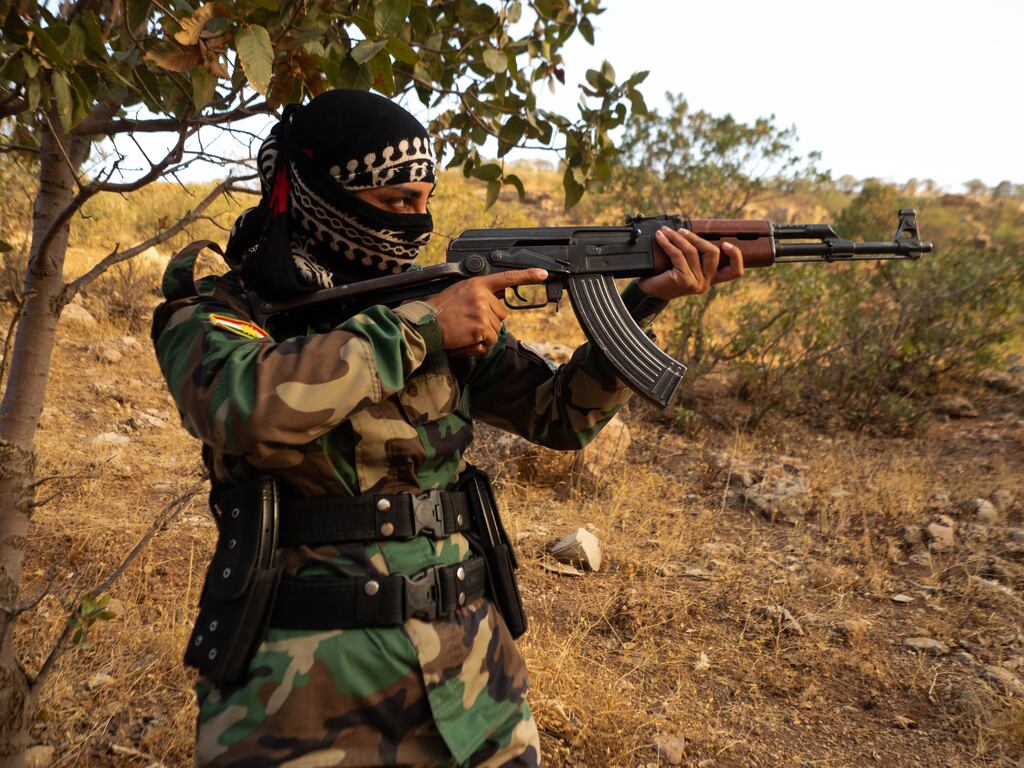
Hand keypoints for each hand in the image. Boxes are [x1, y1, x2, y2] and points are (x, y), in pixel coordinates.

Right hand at [426, 268, 547, 355]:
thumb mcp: (460, 293)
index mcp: (477, 283)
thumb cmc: (439, 311)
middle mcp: (482, 295)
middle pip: (502, 315)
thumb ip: (479, 295)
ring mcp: (483, 312)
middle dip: (488, 322)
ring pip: (496, 330)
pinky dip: (478, 346)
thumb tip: (495, 305)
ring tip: (463, 331)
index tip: (543, 273)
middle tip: (467, 322)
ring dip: (482, 335)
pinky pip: (489, 342)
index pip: (506, 278)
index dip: (527, 276)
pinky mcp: (481, 328)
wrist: (425, 324)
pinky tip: (464, 339)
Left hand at [638, 226, 744, 299]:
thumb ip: (694, 255)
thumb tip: (692, 231)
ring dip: (677, 238)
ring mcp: (695, 282)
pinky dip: (668, 243)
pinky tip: (660, 238)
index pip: (734, 271)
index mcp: (710, 279)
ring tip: (665, 231)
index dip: (735, 256)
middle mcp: (705, 283)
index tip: (726, 243)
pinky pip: (678, 255)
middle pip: (713, 253)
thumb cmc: (664, 277)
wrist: (647, 293)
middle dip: (697, 238)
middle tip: (681, 231)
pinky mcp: (683, 280)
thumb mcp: (684, 266)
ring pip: (692, 252)